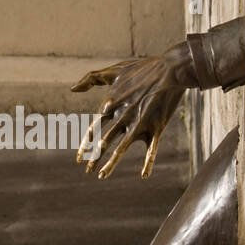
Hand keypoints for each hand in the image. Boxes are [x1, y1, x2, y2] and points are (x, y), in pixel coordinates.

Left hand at [71, 40, 196, 178]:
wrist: (171, 69)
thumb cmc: (143, 68)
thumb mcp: (115, 70)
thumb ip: (92, 78)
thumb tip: (72, 88)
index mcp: (111, 104)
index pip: (93, 128)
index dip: (85, 144)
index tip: (79, 157)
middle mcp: (122, 116)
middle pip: (104, 142)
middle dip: (94, 158)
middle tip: (87, 171)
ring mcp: (139, 123)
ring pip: (121, 149)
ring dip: (110, 164)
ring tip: (101, 176)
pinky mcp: (156, 127)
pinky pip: (151, 150)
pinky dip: (148, 163)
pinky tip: (144, 176)